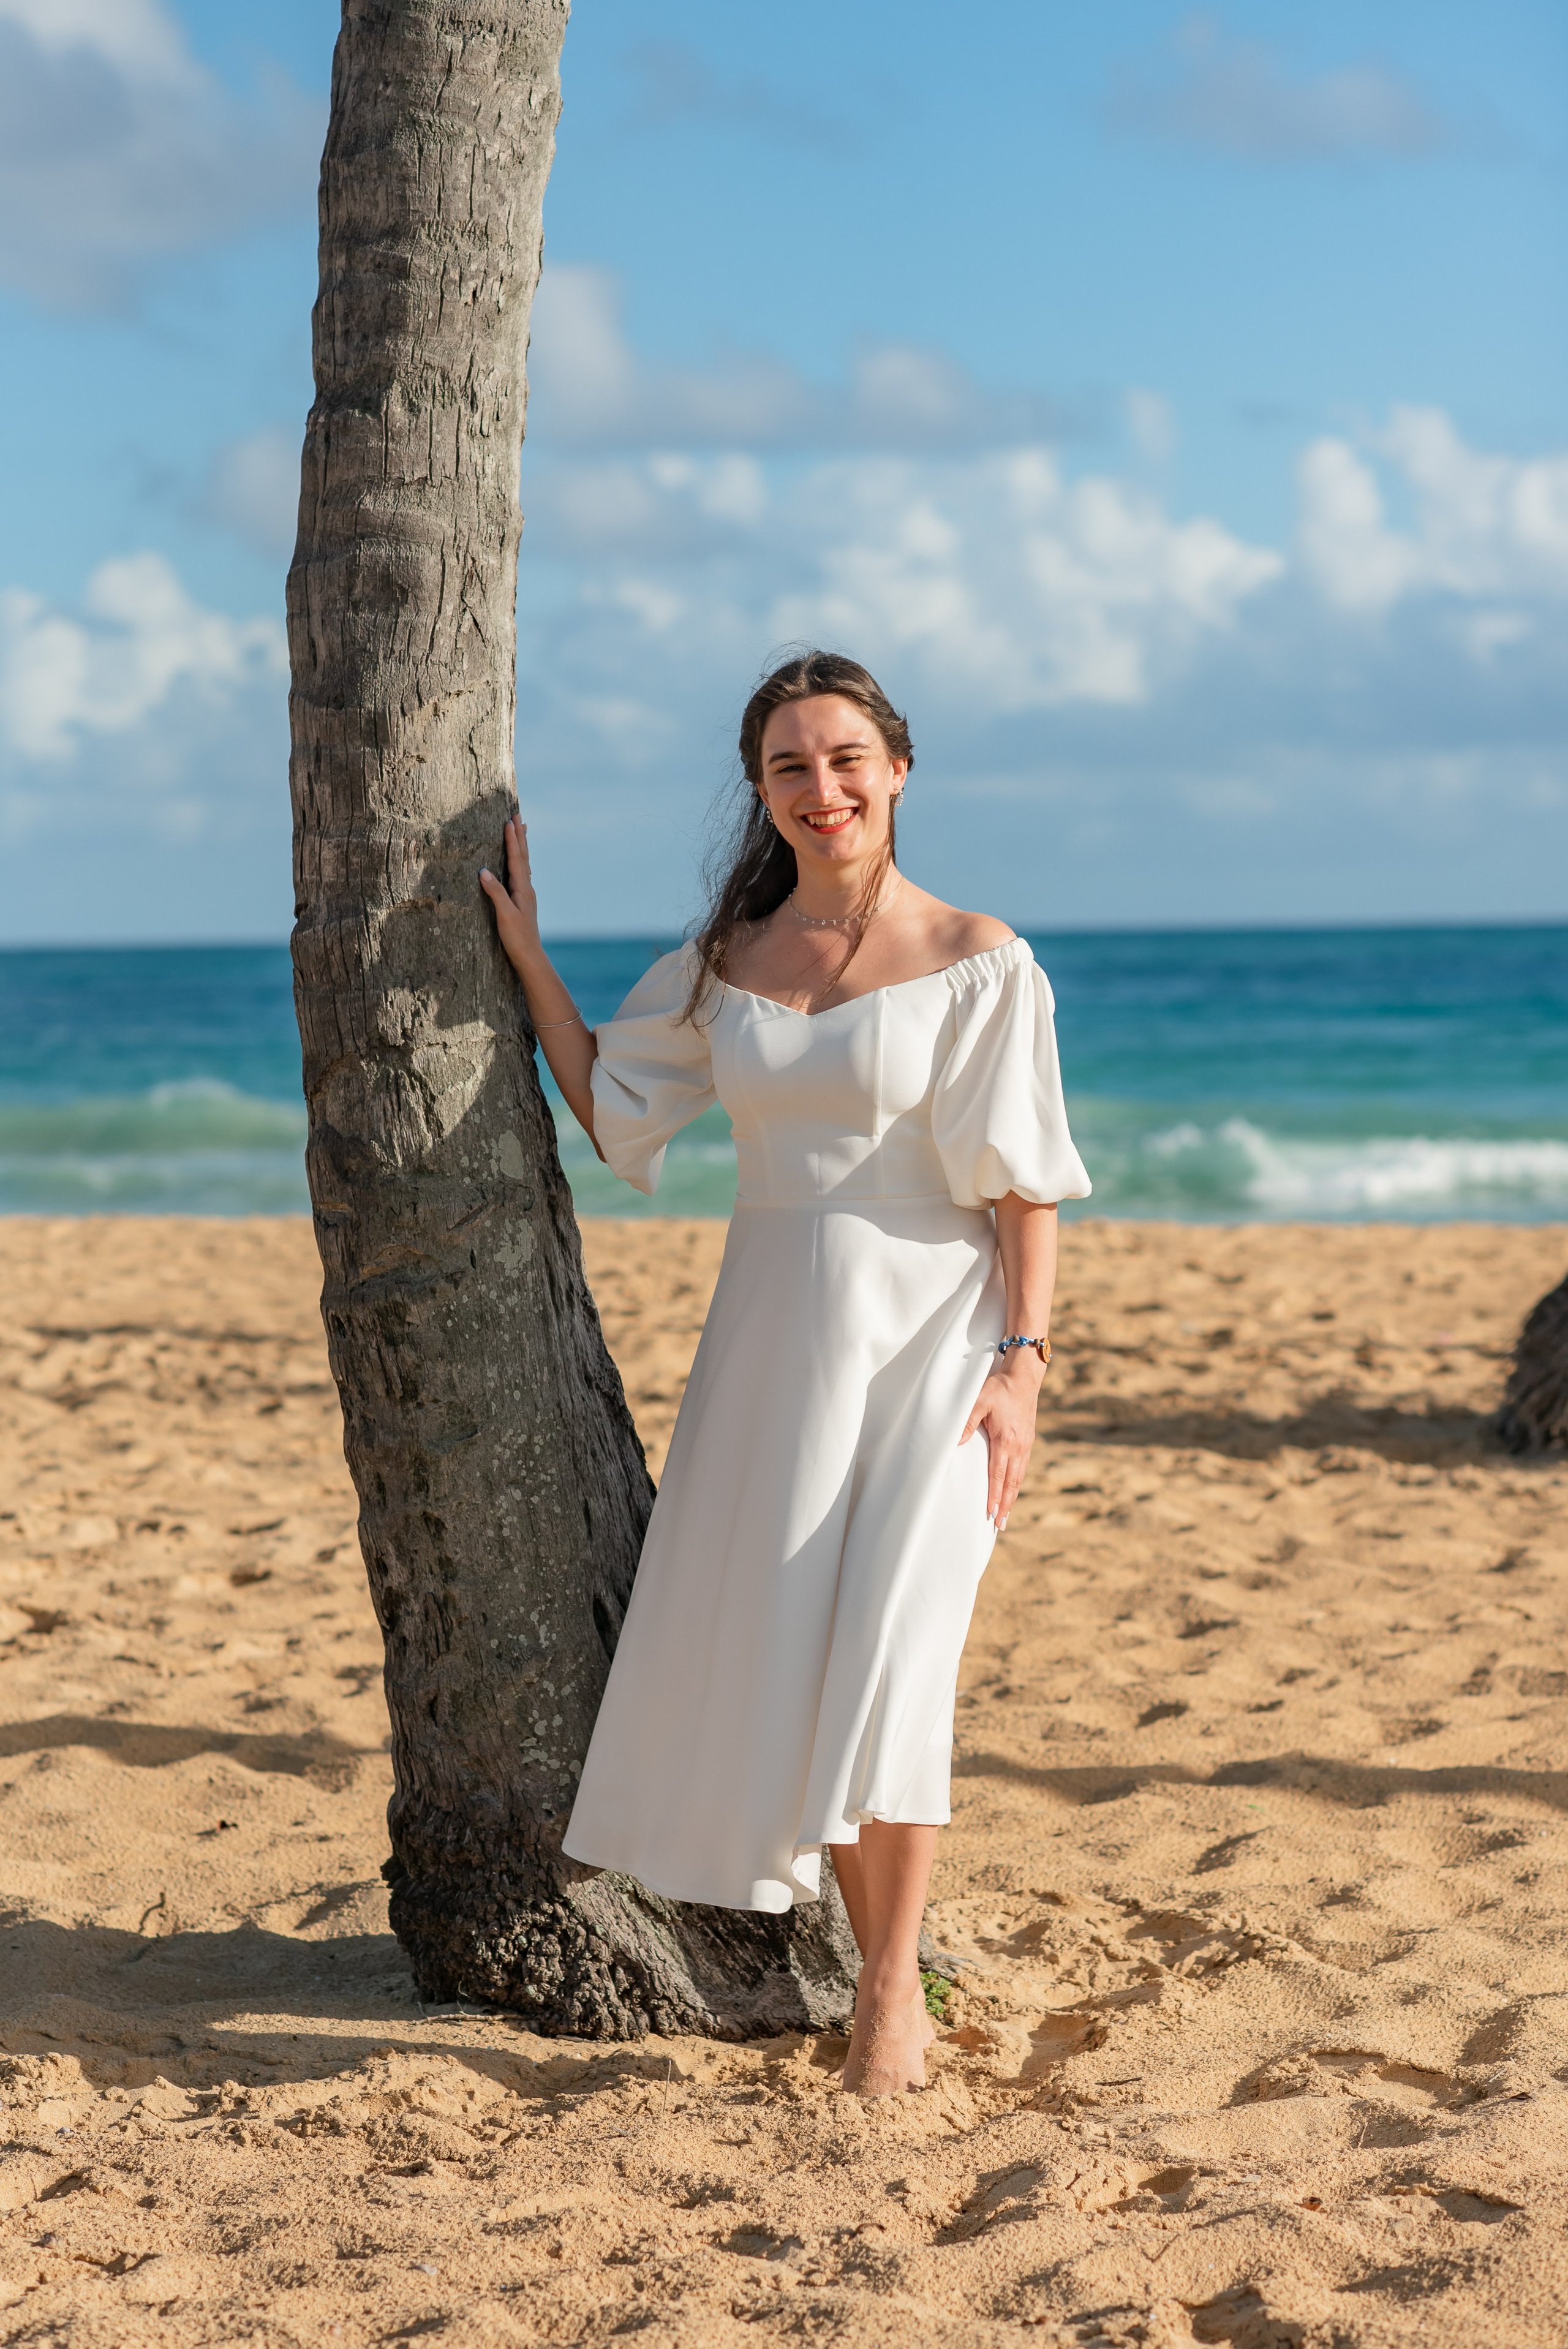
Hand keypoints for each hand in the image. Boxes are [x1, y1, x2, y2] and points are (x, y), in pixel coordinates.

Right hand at [479, 816, 542, 973]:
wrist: (529, 956)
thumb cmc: (517, 938)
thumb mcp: (504, 915)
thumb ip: (495, 892)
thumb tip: (483, 871)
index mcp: (522, 889)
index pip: (516, 858)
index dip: (512, 839)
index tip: (509, 820)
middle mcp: (526, 888)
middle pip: (523, 856)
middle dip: (520, 835)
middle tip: (519, 815)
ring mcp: (526, 895)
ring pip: (523, 864)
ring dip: (522, 845)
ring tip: (522, 830)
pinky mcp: (522, 901)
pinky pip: (521, 873)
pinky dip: (520, 861)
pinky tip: (519, 863)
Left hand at [959, 1351, 1043, 1531]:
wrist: (1024, 1376)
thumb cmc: (999, 1387)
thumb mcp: (979, 1401)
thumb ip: (966, 1422)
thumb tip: (956, 1444)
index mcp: (1006, 1441)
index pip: (998, 1476)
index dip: (995, 1497)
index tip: (992, 1515)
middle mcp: (1019, 1447)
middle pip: (1011, 1483)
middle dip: (1006, 1505)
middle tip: (1001, 1525)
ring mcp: (1026, 1444)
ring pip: (1019, 1477)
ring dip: (1013, 1496)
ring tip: (1007, 1513)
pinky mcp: (1028, 1440)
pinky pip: (1023, 1467)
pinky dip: (1017, 1482)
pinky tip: (1013, 1488)